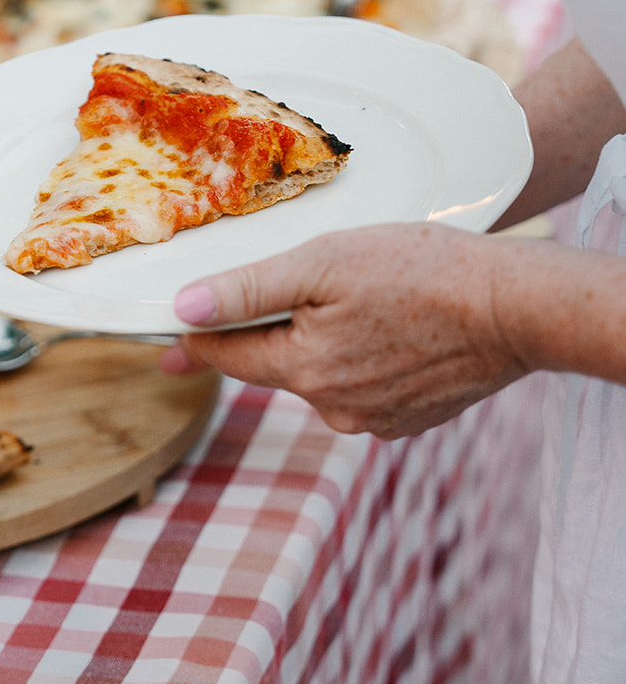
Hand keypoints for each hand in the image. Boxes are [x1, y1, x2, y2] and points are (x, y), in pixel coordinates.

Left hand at [161, 223, 532, 438]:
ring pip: (320, 375)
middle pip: (274, 364)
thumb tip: (183, 313)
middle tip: (295, 287)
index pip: (225, 357)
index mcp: (304, 371)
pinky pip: (361, 386)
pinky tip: (392, 326)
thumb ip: (249, 291)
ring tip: (365, 299)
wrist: (516, 308)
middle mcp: (333, 408)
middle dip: (272, 328)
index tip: (167, 332)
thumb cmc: (423, 271)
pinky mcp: (408, 419)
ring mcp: (374, 420)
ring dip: (322, 343)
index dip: (194, 336)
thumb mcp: (324, 263)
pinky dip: (363, 359)